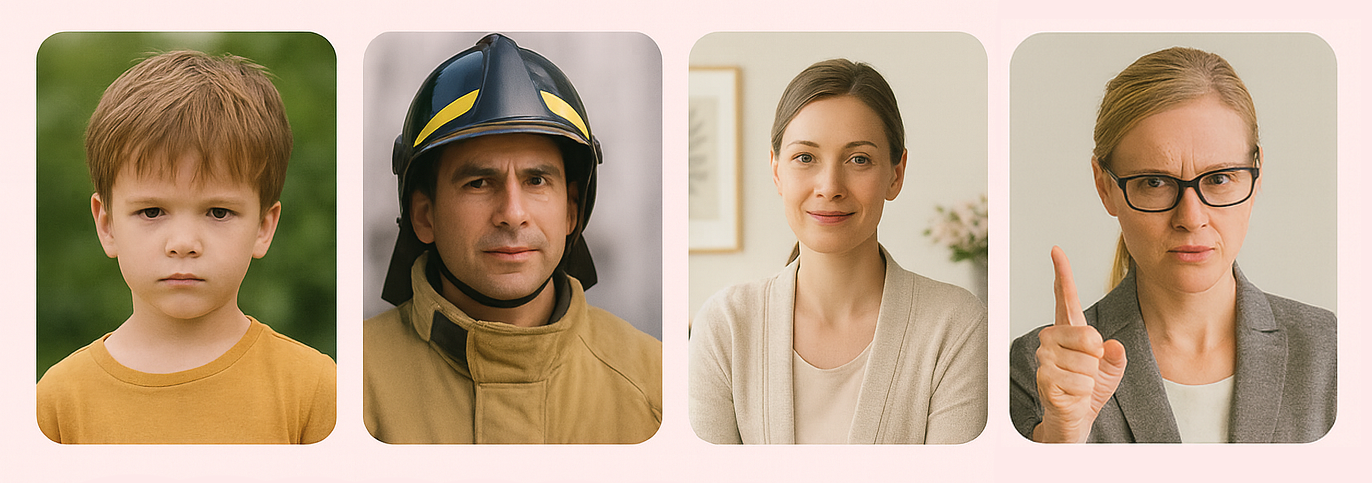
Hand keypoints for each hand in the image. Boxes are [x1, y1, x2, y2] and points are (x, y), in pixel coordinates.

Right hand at [1031, 246, 1127, 442]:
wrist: (1075, 420)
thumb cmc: (1090, 390)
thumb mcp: (1113, 368)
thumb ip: (1116, 353)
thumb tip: (1111, 346)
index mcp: (1068, 330)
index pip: (1065, 298)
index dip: (1062, 274)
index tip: (1056, 250)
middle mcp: (1051, 339)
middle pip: (1087, 335)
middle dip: (1097, 357)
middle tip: (1089, 371)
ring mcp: (1045, 358)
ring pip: (1086, 362)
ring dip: (1091, 379)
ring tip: (1080, 385)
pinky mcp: (1044, 378)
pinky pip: (1080, 381)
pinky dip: (1085, 393)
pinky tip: (1075, 395)